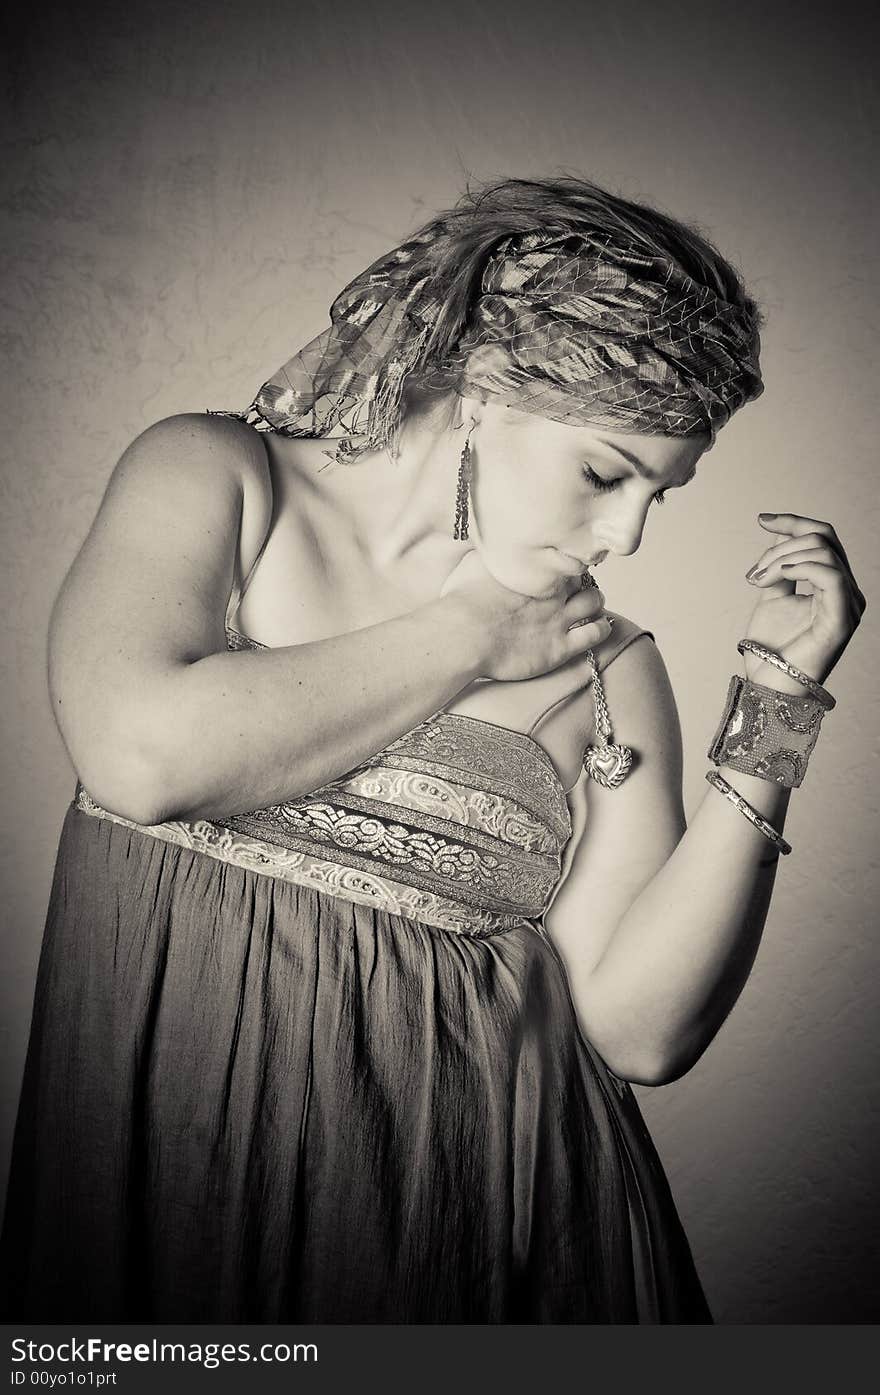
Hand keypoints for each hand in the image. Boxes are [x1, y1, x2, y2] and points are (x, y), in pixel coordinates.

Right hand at [439, 548, 612, 681]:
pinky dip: (601, 628)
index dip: (563, 563)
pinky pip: (595, 633)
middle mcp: (551, 590)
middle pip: (582, 577)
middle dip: (581, 581)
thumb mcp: (473, 564)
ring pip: (595, 601)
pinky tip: (599, 627)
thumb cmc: (461, 602)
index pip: (563, 557)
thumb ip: (490, 553)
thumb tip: (491, 540)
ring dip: (595, 602)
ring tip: (589, 606)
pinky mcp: (560, 647)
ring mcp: (558, 618)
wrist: (463, 636)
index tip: (558, 568)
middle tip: (574, 589)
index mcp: (533, 569)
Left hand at [743, 513, 865, 686]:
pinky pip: (831, 576)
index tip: (762, 519)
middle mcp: (848, 592)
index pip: (823, 538)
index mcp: (834, 585)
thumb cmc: (772, 648)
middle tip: (754, 573)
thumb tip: (779, 532)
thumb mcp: (773, 595)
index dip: (793, 522)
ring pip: (824, 553)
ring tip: (758, 580)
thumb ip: (781, 565)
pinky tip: (778, 576)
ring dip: (782, 559)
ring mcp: (849, 605)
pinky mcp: (843, 619)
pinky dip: (802, 567)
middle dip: (782, 546)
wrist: (770, 685)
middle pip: (824, 539)